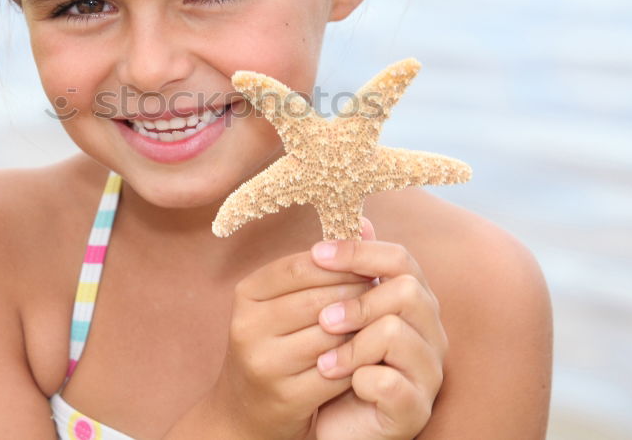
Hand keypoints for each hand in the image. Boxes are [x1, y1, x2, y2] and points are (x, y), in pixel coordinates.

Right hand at [208, 249, 374, 438]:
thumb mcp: (284, 301)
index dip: (341, 263)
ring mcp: (264, 363)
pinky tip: (372, 354)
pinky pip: (336, 370)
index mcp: (247, 294)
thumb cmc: (277, 342)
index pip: (301, 266)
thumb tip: (366, 223)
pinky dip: (359, 360)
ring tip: (381, 320)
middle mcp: (248, 326)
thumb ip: (322, 266)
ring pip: (331, 335)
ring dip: (362, 328)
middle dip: (357, 295)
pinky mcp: (285, 395)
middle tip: (384, 294)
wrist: (248, 409)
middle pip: (319, 300)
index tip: (369, 266)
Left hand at [313, 218, 447, 439]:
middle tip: (323, 320)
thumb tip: (359, 218)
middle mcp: (430, 333)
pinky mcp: (415, 409)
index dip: (359, 253)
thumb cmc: (336, 361)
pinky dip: (360, 380)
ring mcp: (428, 372)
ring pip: (396, 333)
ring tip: (322, 362)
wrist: (328, 421)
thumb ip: (350, 270)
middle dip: (356, 302)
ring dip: (351, 346)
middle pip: (405, 291)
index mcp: (413, 301)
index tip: (316, 253)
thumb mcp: (338, 311)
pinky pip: (391, 383)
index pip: (400, 258)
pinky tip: (343, 383)